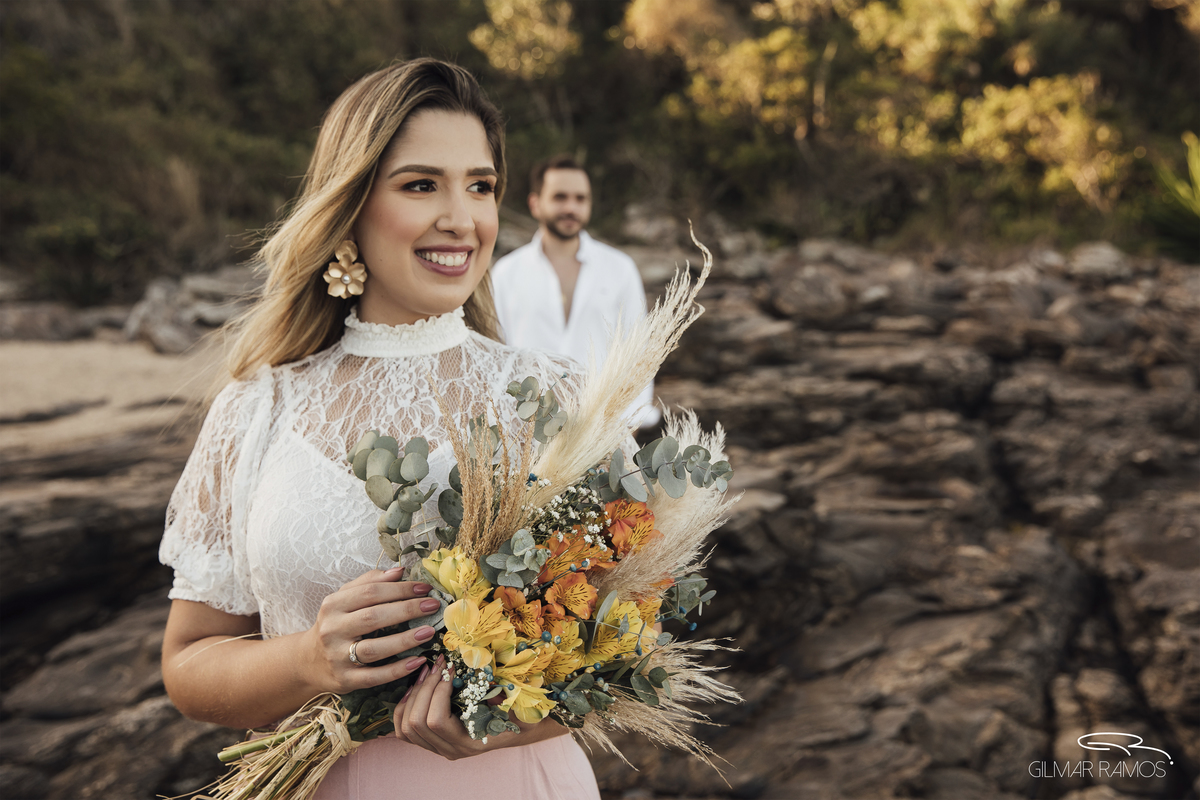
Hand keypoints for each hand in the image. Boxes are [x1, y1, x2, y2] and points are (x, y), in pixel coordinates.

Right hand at [300, 567, 439, 694]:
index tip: (425, 588)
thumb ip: (369, 582)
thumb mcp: (344, 599)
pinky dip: (397, 670)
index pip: (370, 592)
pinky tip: (418, 661)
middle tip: (432, 606)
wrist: (309, 660)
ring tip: (429, 632)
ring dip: (404, 640)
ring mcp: (337, 657)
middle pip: (373, 617)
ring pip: (374, 649)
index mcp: (333, 605)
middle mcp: (332, 630)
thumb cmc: (336, 624)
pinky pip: (374, 676)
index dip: (400, 589)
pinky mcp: (345, 680)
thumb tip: (399, 571)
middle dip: (406, 610)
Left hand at [392, 656, 566, 758]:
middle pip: (416, 722)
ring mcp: (438, 747)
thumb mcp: (518, 707)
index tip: (448, 668)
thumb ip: (506, 698)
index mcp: (469, 743)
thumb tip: (489, 680)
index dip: (437, 691)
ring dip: (412, 695)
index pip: (436, 721)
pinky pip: (403, 731)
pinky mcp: (431, 741)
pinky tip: (415, 687)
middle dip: (424, 688)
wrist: (517, 729)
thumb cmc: (518, 716)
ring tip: (427, 672)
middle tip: (436, 664)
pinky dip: (403, 707)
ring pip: (405, 727)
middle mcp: (450, 749)